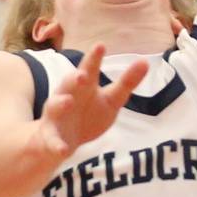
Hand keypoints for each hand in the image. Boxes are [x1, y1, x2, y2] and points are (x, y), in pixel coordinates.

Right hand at [30, 45, 148, 159]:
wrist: (59, 142)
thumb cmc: (87, 115)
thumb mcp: (110, 100)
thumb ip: (126, 82)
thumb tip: (145, 61)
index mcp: (82, 87)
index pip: (89, 69)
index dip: (94, 59)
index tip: (101, 46)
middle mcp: (66, 96)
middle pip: (68, 84)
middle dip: (74, 78)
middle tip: (83, 75)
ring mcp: (55, 117)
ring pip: (54, 107)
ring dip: (60, 103)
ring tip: (68, 101)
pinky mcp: (50, 138)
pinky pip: (52, 141)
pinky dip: (57, 145)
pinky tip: (64, 150)